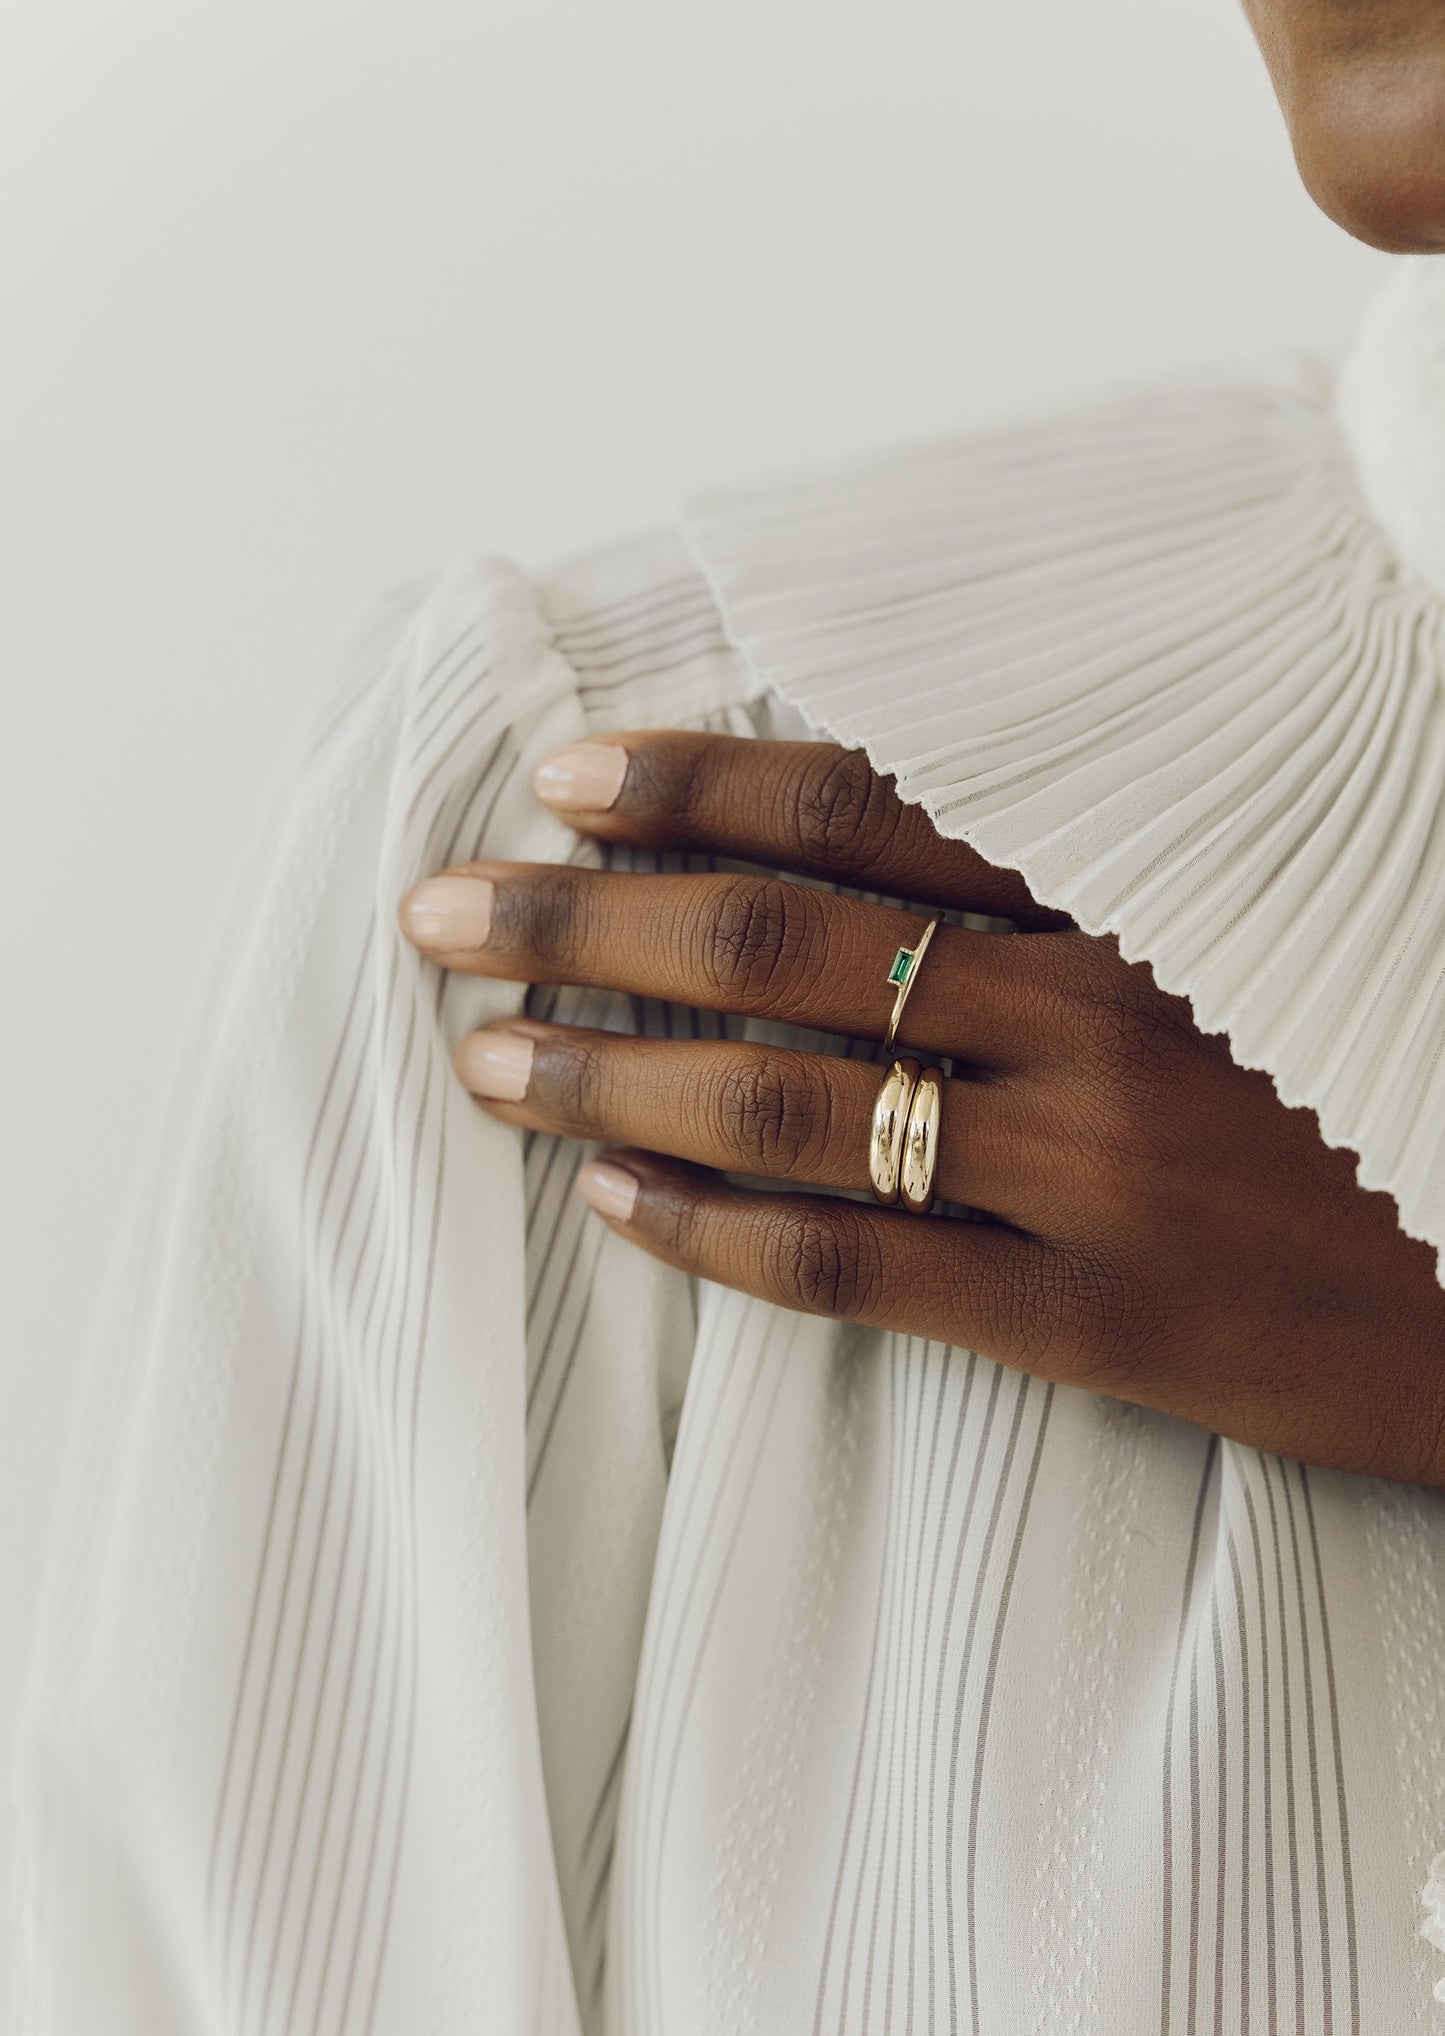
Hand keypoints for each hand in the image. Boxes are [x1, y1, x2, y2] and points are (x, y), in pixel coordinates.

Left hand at [399, 732, 1444, 1486]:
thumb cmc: (1398, 1073)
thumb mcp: (1266, 922)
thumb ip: (1099, 873)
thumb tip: (899, 826)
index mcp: (1135, 897)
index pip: (863, 810)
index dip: (693, 786)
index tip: (564, 779)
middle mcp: (1091, 1016)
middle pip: (779, 944)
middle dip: (586, 920)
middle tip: (447, 911)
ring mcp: (1086, 1175)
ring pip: (786, 1104)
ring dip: (610, 1074)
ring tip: (486, 1057)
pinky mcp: (1097, 1323)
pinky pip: (859, 1269)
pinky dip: (717, 1235)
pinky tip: (616, 1207)